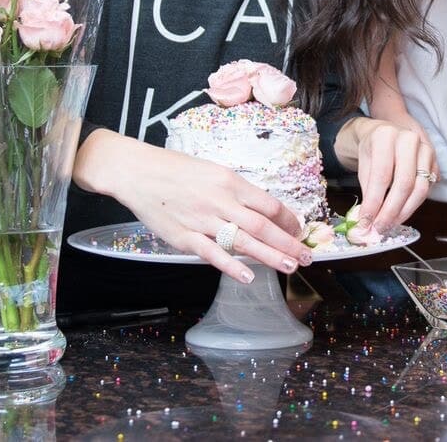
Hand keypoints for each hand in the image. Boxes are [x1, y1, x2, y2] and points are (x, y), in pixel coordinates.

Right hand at [75, 130, 310, 283]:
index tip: (299, 231)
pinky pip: (213, 254)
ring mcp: (203, 221)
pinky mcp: (184, 238)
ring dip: (271, 256)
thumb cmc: (176, 169)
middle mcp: (221, 201)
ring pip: (244, 242)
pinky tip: (248, 277)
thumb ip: (236, 192)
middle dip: (289, 243)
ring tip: (291, 267)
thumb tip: (261, 210)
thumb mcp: (213, 171)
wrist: (138, 172)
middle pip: (263, 226)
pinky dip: (232, 267)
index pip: (269, 204)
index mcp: (230, 181)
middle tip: (308, 256)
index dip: (289, 220)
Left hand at [336, 117, 436, 232]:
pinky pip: (428, 189)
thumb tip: (367, 219)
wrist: (386, 133)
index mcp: (386, 136)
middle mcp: (408, 140)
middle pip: (404, 183)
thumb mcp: (364, 165)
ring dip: (404, 212)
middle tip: (379, 227)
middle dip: (391, 211)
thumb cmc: (373, 150)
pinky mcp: (435, 161)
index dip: (374, 202)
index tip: (366, 221)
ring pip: (420, 189)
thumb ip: (368, 190)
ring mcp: (425, 149)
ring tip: (390, 224)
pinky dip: (413, 205)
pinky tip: (400, 214)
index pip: (382, 175)